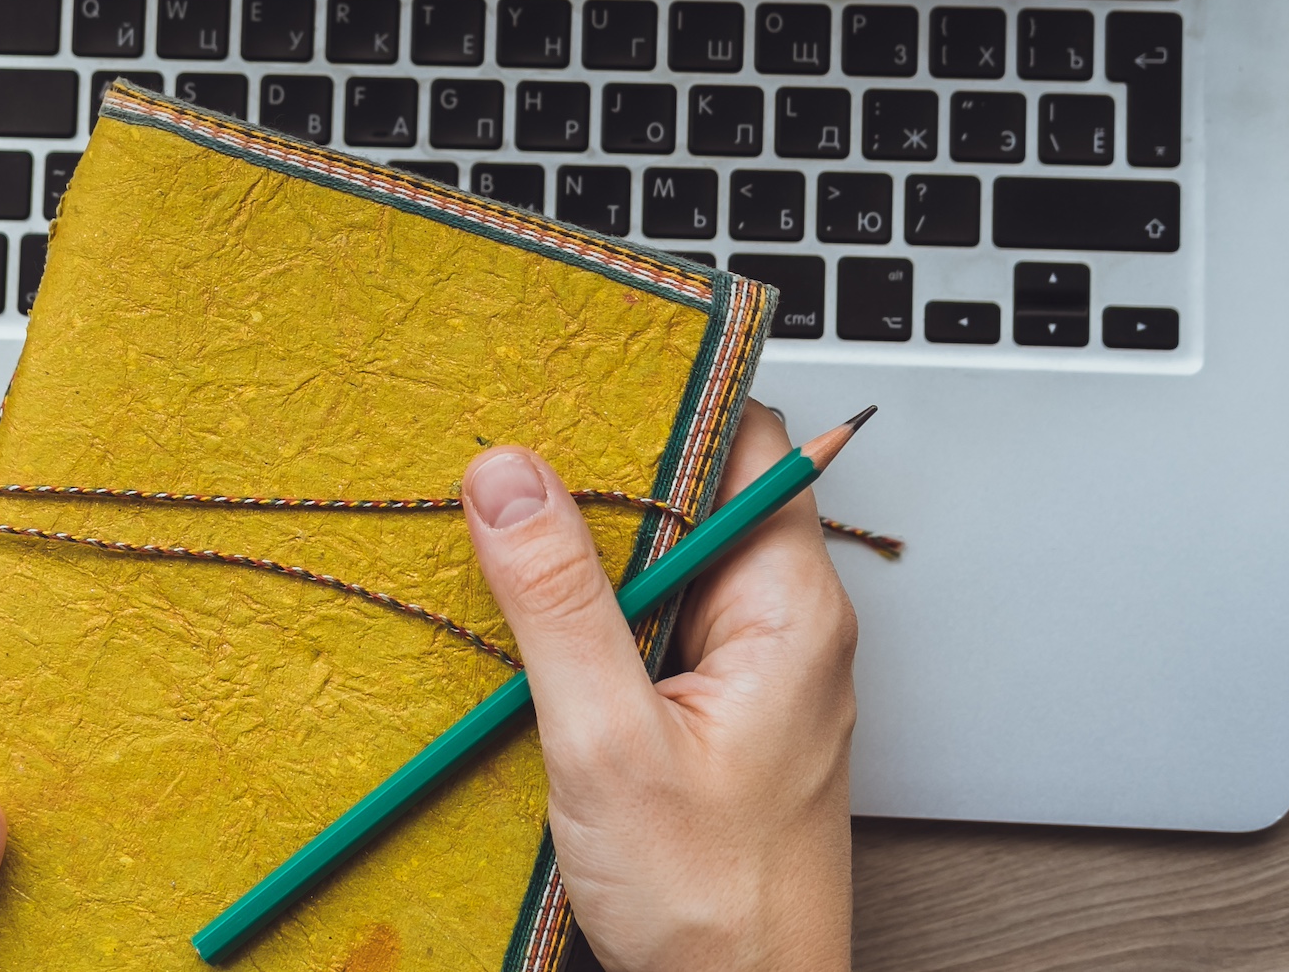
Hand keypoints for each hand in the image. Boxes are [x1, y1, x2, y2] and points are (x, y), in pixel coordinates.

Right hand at [462, 403, 854, 971]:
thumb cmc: (712, 909)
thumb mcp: (607, 743)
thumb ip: (558, 603)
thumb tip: (509, 475)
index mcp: (790, 611)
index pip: (752, 444)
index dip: (669, 401)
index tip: (577, 380)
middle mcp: (783, 627)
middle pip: (698, 495)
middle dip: (603, 474)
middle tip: (508, 456)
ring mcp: (749, 672)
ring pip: (665, 563)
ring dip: (588, 551)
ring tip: (498, 530)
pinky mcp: (710, 715)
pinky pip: (650, 627)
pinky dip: (589, 615)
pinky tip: (525, 622)